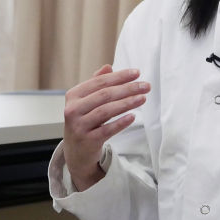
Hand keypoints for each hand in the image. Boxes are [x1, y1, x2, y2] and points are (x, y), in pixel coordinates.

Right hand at [63, 65, 149, 190]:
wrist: (76, 152)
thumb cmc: (84, 122)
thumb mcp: (86, 102)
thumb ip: (96, 84)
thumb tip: (108, 67)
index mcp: (73, 96)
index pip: (99, 82)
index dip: (119, 76)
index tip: (137, 73)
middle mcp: (73, 109)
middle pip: (104, 95)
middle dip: (127, 88)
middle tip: (146, 86)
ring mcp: (79, 126)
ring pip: (106, 111)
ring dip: (127, 103)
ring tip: (143, 98)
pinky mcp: (87, 141)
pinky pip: (107, 130)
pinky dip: (121, 122)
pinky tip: (133, 116)